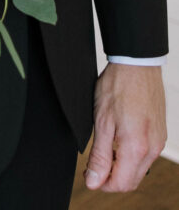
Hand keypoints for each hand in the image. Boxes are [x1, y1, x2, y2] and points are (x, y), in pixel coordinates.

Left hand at [85, 63, 166, 190]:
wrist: (137, 64)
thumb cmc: (117, 87)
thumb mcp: (102, 121)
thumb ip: (100, 155)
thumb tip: (94, 181)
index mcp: (137, 147)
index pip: (121, 184)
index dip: (102, 183)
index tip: (89, 174)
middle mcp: (153, 148)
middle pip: (132, 180)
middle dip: (111, 177)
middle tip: (93, 163)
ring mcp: (158, 141)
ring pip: (139, 169)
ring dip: (121, 167)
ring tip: (104, 148)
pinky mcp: (160, 133)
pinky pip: (146, 155)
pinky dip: (131, 156)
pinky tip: (118, 140)